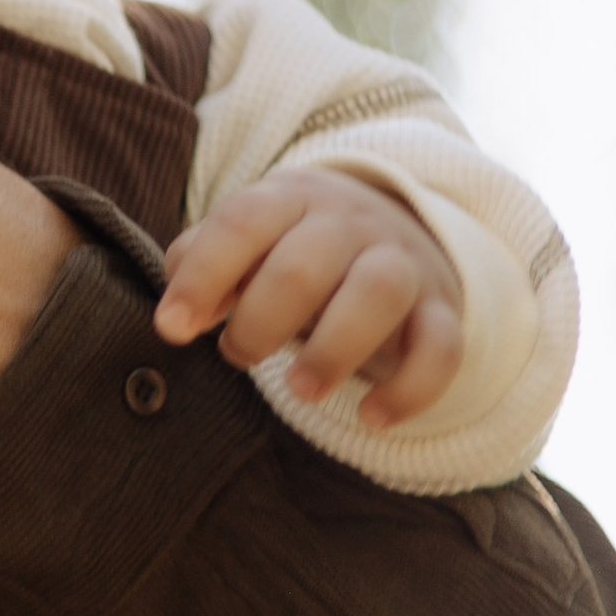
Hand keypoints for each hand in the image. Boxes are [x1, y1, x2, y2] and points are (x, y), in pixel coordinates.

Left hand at [155, 164, 463, 426]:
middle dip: (260, 321)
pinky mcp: (442, 310)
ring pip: (378, 293)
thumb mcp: (245, 242)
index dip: (203, 277)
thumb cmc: (292, 249)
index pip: (243, 222)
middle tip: (238, 355)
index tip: (173, 329)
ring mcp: (403, 263)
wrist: (395, 229)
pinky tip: (372, 418)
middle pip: (304, 264)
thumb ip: (201, 264)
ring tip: (298, 390)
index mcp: (290, 198)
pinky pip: (442, 346)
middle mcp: (350, 223)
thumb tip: (176, 314)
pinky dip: (410, 388)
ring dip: (333, 349)